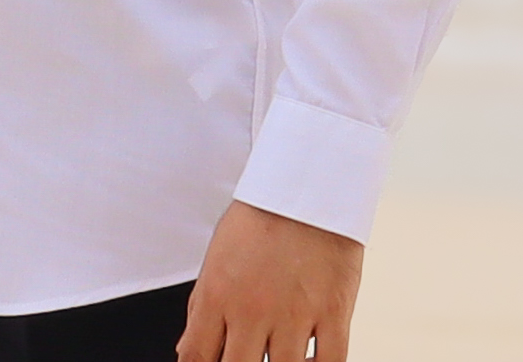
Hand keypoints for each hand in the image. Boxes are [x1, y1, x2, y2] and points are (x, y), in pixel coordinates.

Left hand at [178, 199, 362, 360]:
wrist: (309, 179)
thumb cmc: (262, 216)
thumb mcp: (218, 256)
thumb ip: (202, 308)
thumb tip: (189, 351)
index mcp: (219, 295)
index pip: (197, 359)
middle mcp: (253, 310)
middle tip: (246, 356)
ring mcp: (295, 314)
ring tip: (275, 356)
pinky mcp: (333, 312)